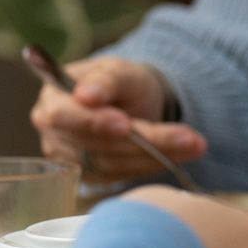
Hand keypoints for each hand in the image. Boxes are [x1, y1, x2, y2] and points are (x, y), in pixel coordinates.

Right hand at [30, 55, 206, 181]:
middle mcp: (55, 135)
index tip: (126, 124)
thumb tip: (85, 95)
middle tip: (188, 138)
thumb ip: (105, 80)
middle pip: (95, 144)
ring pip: (113, 164)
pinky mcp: (92, 177)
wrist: (134, 102)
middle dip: (144, 141)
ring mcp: (71, 160)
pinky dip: (154, 165)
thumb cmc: (122, 82)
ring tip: (195, 144)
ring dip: (158, 155)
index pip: (63, 116)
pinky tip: (182, 154)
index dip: (94, 122)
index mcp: (52, 101)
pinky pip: (123, 176)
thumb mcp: (119, 71)